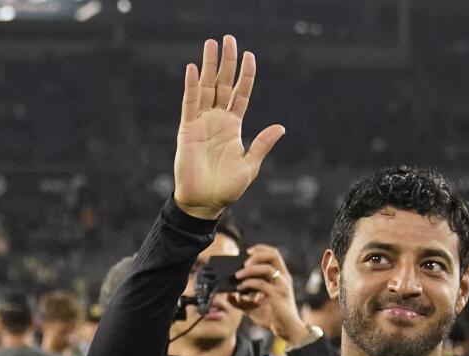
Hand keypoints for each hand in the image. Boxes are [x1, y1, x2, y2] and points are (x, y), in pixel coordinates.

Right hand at [173, 35, 285, 219]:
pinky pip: (190, 103)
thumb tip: (281, 127)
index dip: (245, 76)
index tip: (250, 56)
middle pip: (223, 84)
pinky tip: (195, 69)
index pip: (240, 94)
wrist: (205, 202)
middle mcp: (217, 120)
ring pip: (206, 88)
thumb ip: (262, 144)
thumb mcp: (250, 165)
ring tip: (212, 44)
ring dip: (209, 66)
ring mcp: (202, 122)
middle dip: (227, 62)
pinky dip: (192, 86)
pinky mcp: (187, 129)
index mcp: (233, 127)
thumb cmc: (227, 187)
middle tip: (229, 39)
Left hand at [229, 245, 310, 343]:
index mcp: (281, 277)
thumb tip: (228, 296)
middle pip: (274, 255)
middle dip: (256, 254)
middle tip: (243, 261)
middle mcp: (283, 278)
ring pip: (266, 268)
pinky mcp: (278, 296)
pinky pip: (261, 284)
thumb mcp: (254, 307)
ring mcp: (282, 286)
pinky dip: (248, 284)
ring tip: (237, 275)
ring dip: (249, 269)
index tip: (246, 252)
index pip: (274, 254)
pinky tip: (240, 289)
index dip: (260, 249)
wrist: (288, 331)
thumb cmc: (274, 318)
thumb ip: (242, 301)